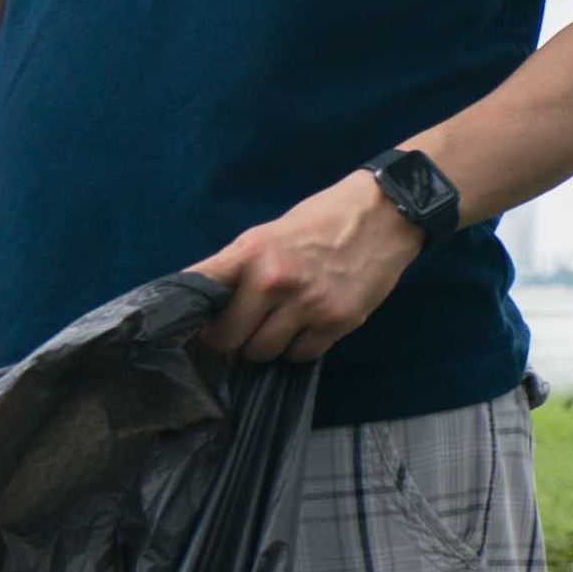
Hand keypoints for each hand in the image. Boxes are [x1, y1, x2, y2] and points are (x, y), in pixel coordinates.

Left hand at [190, 170, 428, 367]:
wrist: (384, 216)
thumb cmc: (321, 223)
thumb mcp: (268, 234)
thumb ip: (236, 267)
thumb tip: (203, 307)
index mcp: (251, 252)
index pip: (199, 290)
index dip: (188, 315)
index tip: (193, 324)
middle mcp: (274, 280)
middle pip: (228, 339)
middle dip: (232, 338)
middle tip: (245, 327)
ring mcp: (307, 305)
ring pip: (262, 352)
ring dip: (267, 344)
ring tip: (281, 323)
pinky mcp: (337, 322)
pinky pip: (300, 355)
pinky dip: (300, 347)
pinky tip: (310, 324)